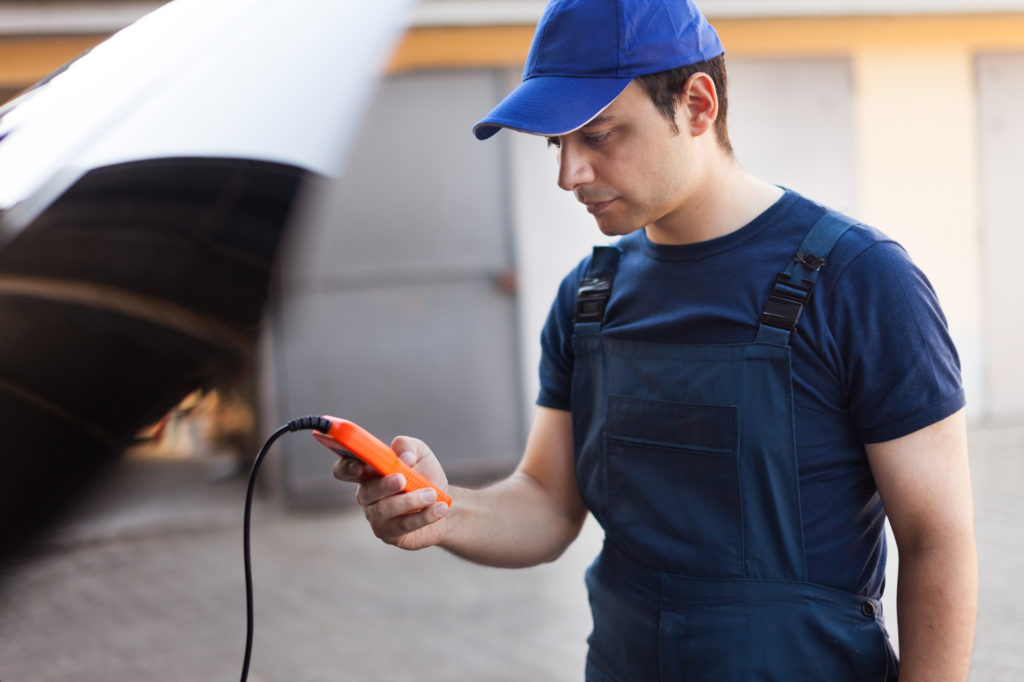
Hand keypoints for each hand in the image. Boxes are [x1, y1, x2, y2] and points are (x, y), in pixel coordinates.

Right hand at [332, 435, 450, 549]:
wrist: (443, 502)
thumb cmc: (425, 475)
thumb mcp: (420, 453)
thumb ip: (408, 446)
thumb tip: (403, 456)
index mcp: (368, 472)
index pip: (345, 470)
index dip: (346, 468)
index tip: (360, 466)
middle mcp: (367, 496)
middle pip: (366, 492)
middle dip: (384, 485)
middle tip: (403, 479)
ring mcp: (376, 517)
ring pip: (385, 510)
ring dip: (410, 501)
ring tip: (432, 494)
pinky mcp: (389, 534)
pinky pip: (402, 526)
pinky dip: (423, 516)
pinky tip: (439, 508)